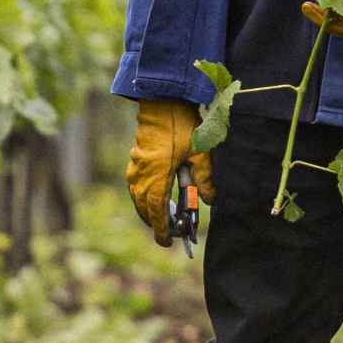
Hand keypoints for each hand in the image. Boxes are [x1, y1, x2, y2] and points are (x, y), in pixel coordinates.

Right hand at [125, 98, 215, 245]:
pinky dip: (144, 198)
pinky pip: (135, 188)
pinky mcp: (134, 161)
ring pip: (138, 200)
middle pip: (145, 210)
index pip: (156, 213)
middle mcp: (140, 177)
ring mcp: (134, 169)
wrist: (161, 100)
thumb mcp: (200, 152)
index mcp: (156, 178)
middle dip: (157, 223)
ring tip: (165, 218)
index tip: (168, 242)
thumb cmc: (181, 125)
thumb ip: (204, 179)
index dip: (162, 230)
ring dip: (150, 211)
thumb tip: (209, 200)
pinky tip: (156, 197)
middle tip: (173, 231)